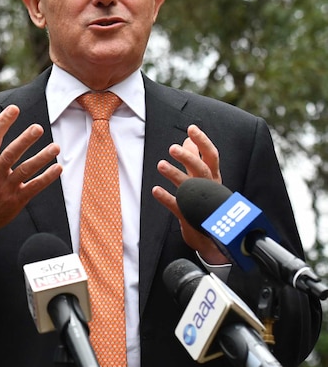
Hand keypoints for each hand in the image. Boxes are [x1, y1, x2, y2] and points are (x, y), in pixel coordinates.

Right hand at [0, 105, 61, 246]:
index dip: (2, 123)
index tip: (14, 109)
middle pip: (10, 154)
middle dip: (24, 140)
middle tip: (38, 128)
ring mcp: (5, 188)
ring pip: (25, 170)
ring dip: (41, 158)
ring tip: (55, 147)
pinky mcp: (16, 200)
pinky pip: (34, 187)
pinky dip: (46, 178)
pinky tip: (58, 168)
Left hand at [152, 124, 228, 263]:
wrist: (214, 240)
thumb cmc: (206, 203)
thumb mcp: (202, 179)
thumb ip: (194, 159)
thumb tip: (187, 140)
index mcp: (212, 178)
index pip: (211, 156)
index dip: (202, 141)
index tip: (191, 128)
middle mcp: (208, 188)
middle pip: (202, 169)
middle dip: (188, 158)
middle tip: (172, 148)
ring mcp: (200, 203)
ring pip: (190, 187)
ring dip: (175, 174)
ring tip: (160, 164)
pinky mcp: (189, 218)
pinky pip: (177, 206)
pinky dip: (166, 198)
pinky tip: (156, 190)